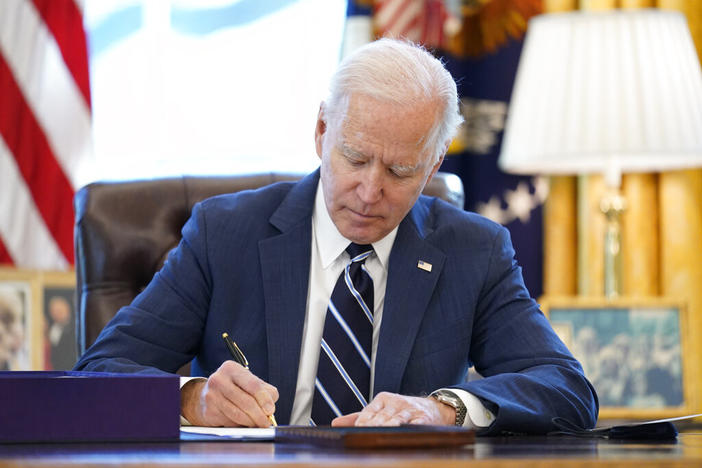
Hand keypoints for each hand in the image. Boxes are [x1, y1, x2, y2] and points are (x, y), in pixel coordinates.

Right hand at [180, 360, 277, 426]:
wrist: (208, 395)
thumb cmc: (235, 388)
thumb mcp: (249, 382)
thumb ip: (265, 391)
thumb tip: (270, 409)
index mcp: (231, 368)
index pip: (253, 385)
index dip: (264, 399)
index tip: (270, 410)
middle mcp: (219, 380)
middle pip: (246, 402)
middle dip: (259, 416)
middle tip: (266, 423)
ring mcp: (211, 396)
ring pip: (238, 415)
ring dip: (251, 423)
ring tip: (257, 424)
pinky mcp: (208, 411)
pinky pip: (229, 423)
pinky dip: (239, 426)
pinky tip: (243, 424)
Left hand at [331, 392, 455, 426]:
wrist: (433, 408)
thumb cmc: (402, 410)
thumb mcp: (380, 409)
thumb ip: (358, 417)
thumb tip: (335, 423)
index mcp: (383, 399)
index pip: (369, 411)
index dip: (363, 422)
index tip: (356, 432)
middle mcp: (396, 402)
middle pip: (382, 416)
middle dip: (374, 426)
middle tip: (365, 435)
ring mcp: (410, 409)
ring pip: (397, 419)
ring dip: (389, 426)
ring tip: (381, 433)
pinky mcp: (423, 418)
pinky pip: (415, 423)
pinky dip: (409, 428)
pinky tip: (403, 433)